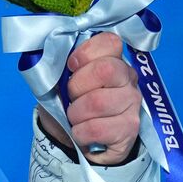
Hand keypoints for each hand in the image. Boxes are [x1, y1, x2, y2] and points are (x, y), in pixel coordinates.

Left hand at [36, 32, 140, 164]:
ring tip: (75, 118)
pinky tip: (82, 133)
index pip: (109, 42)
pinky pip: (97, 129)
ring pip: (98, 102)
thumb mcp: (58, 80)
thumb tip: (50, 57)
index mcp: (112, 60)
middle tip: (71, 97)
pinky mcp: (130, 130)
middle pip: (105, 70)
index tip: (70, 66)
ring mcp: (133, 104)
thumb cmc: (66, 104)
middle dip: (76, 86)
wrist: (71, 139)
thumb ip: (59, 65)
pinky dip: (80, 133)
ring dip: (75, 113)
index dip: (85, 52)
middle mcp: (129, 79)